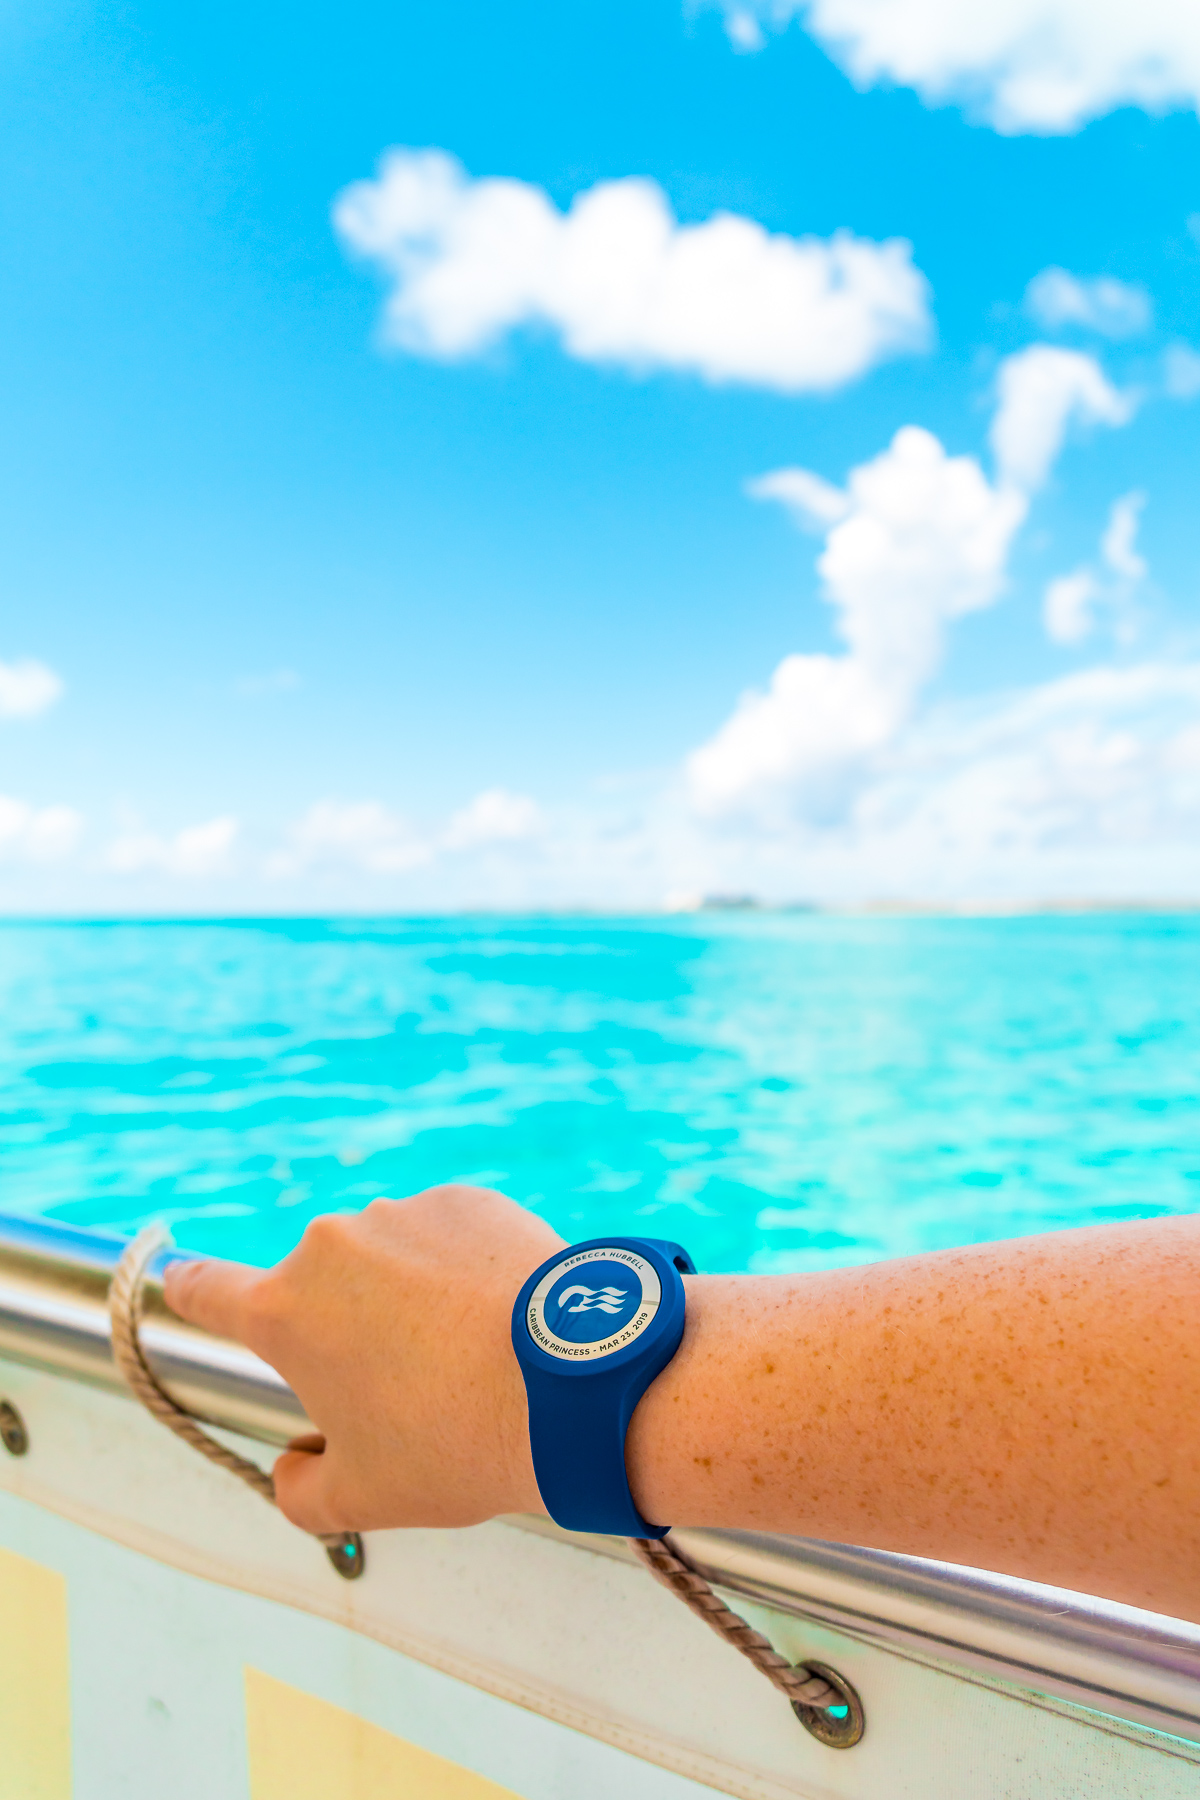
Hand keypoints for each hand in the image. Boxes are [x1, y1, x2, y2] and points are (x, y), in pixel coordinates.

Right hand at [163, 1185, 563, 1533]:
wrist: (568, 1386)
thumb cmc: (455, 1443)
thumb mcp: (364, 1497)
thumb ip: (301, 1490)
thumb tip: (291, 1469)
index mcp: (286, 1313)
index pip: (204, 1290)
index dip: (192, 1294)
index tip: (188, 1288)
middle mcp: (332, 1246)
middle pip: (318, 1287)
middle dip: (344, 1328)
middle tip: (400, 1386)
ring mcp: (401, 1214)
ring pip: (387, 1260)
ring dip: (407, 1296)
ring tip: (466, 1356)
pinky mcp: (466, 1200)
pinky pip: (447, 1237)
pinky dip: (462, 1269)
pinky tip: (499, 1319)